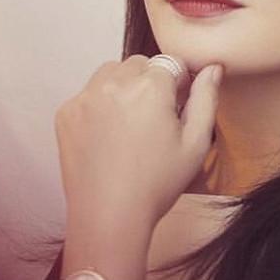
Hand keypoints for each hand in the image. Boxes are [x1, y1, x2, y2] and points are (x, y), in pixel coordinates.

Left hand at [54, 54, 222, 229]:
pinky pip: (89, 92)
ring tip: (132, 122)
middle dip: (151, 82)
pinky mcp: (66, 113)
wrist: (109, 217)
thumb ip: (207, 98)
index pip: (172, 63)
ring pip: (112, 72)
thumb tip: (213, 67)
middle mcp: (114, 83)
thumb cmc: (158, 183)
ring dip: (125, 86)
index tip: (178, 107)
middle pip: (140, 64)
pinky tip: (111, 135)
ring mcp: (85, 97)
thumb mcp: (196, 143)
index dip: (180, 83)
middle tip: (156, 118)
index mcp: (150, 87)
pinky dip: (101, 103)